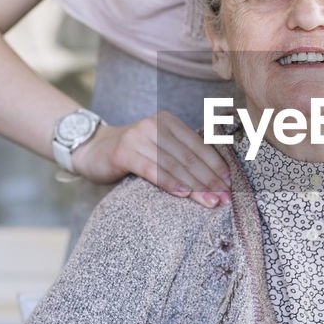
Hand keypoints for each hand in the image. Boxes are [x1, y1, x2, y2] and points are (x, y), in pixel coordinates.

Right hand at [72, 111, 230, 207]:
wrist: (92, 151)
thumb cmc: (133, 155)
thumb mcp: (159, 148)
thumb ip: (182, 156)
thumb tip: (218, 179)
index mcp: (169, 121)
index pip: (198, 145)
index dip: (216, 165)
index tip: (230, 185)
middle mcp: (155, 124)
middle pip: (189, 156)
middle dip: (209, 179)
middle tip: (224, 198)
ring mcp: (138, 137)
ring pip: (173, 164)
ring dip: (195, 185)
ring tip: (210, 201)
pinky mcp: (124, 151)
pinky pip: (151, 169)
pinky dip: (169, 182)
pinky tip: (182, 193)